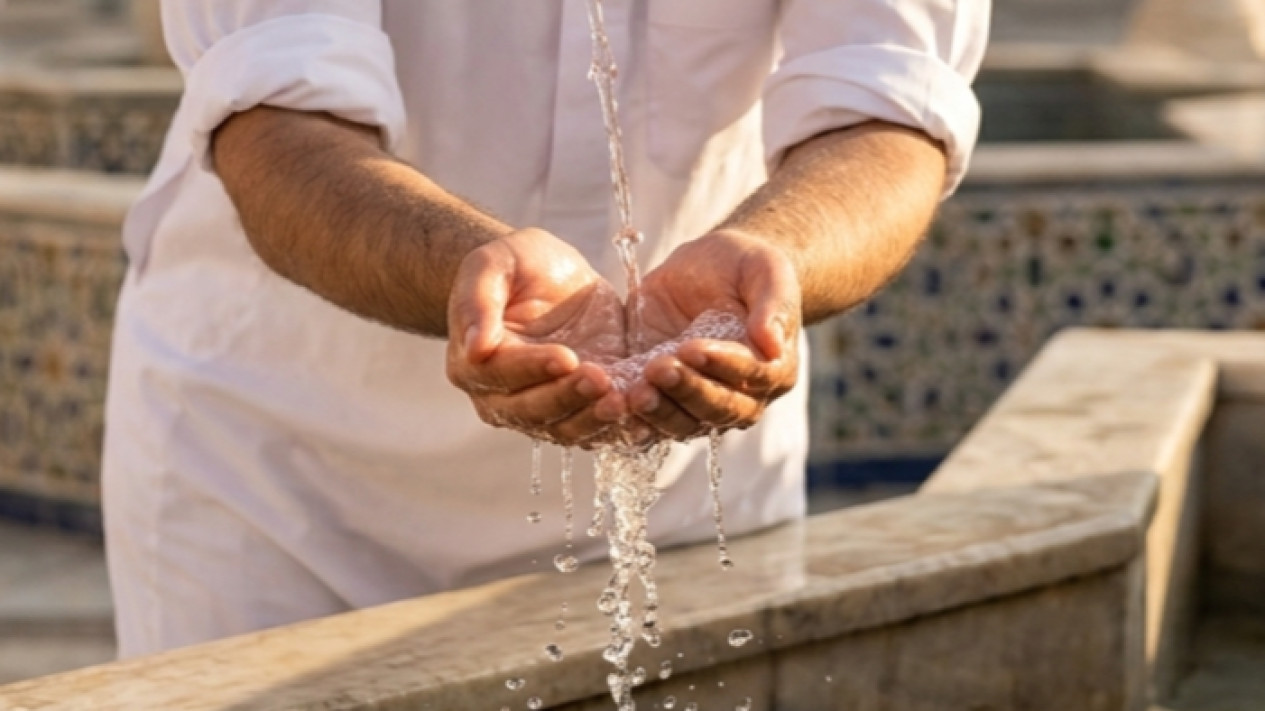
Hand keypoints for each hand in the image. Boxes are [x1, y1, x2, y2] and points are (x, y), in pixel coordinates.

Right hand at [446, 228, 628, 445]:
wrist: (549, 276)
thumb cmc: (516, 264)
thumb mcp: (494, 264)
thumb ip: (478, 301)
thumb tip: (474, 348)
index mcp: (473, 364)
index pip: (500, 374)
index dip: (534, 369)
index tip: (567, 356)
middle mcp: (501, 397)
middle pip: (532, 411)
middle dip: (568, 397)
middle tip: (601, 379)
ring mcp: (541, 409)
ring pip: (564, 429)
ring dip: (594, 419)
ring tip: (625, 400)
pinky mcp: (579, 410)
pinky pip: (596, 430)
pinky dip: (618, 427)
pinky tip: (642, 414)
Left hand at [626, 230, 800, 440]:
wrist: (709, 267)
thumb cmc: (746, 266)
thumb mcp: (765, 271)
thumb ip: (773, 304)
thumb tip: (773, 345)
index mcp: (773, 369)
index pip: (752, 377)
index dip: (724, 366)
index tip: (694, 348)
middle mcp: (741, 396)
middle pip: (717, 409)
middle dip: (687, 391)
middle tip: (659, 369)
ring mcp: (700, 400)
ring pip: (683, 423)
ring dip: (659, 412)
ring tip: (635, 393)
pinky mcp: (663, 396)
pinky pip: (650, 419)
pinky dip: (632, 418)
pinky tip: (612, 406)